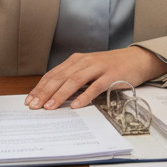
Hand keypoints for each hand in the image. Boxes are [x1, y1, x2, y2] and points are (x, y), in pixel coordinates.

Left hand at [25, 46, 166, 109]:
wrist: (137, 59)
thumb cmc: (112, 67)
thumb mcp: (89, 69)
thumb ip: (74, 79)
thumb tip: (54, 95)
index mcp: (77, 60)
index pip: (53, 74)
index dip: (40, 87)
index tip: (29, 100)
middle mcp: (85, 61)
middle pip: (60, 77)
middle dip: (45, 92)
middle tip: (34, 106)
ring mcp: (98, 67)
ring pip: (74, 81)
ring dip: (60, 95)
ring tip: (50, 107)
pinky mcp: (111, 75)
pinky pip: (95, 86)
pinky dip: (84, 96)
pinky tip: (76, 105)